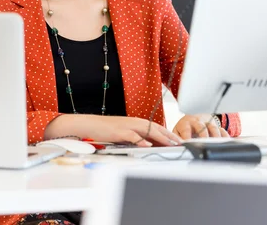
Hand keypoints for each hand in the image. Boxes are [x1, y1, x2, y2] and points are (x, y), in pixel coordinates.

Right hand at [45, 114, 182, 146]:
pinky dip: (139, 139)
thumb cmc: (103, 131)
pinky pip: (131, 135)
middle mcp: (132, 122)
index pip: (155, 127)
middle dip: (169, 135)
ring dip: (160, 136)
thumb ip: (134, 138)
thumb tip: (146, 145)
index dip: (168, 133)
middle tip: (180, 142)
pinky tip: (147, 144)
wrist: (86, 125)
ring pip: (147, 130)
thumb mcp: (121, 134)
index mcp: (134, 123)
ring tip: (171, 143)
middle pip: (155, 127)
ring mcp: (125, 126)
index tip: (178, 140)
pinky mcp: (117, 131)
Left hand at [172, 114, 228, 139]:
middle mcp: (197, 122)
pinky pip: (222, 130)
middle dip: (203, 134)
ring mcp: (207, 124)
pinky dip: (224, 136)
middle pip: (201, 126)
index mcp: (186, 123)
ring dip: (215, 136)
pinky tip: (226, 142)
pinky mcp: (215, 126)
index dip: (187, 136)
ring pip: (213, 127)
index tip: (187, 143)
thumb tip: (177, 146)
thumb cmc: (184, 127)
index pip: (186, 129)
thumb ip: (177, 138)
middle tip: (204, 143)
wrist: (194, 117)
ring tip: (216, 144)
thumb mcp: (177, 131)